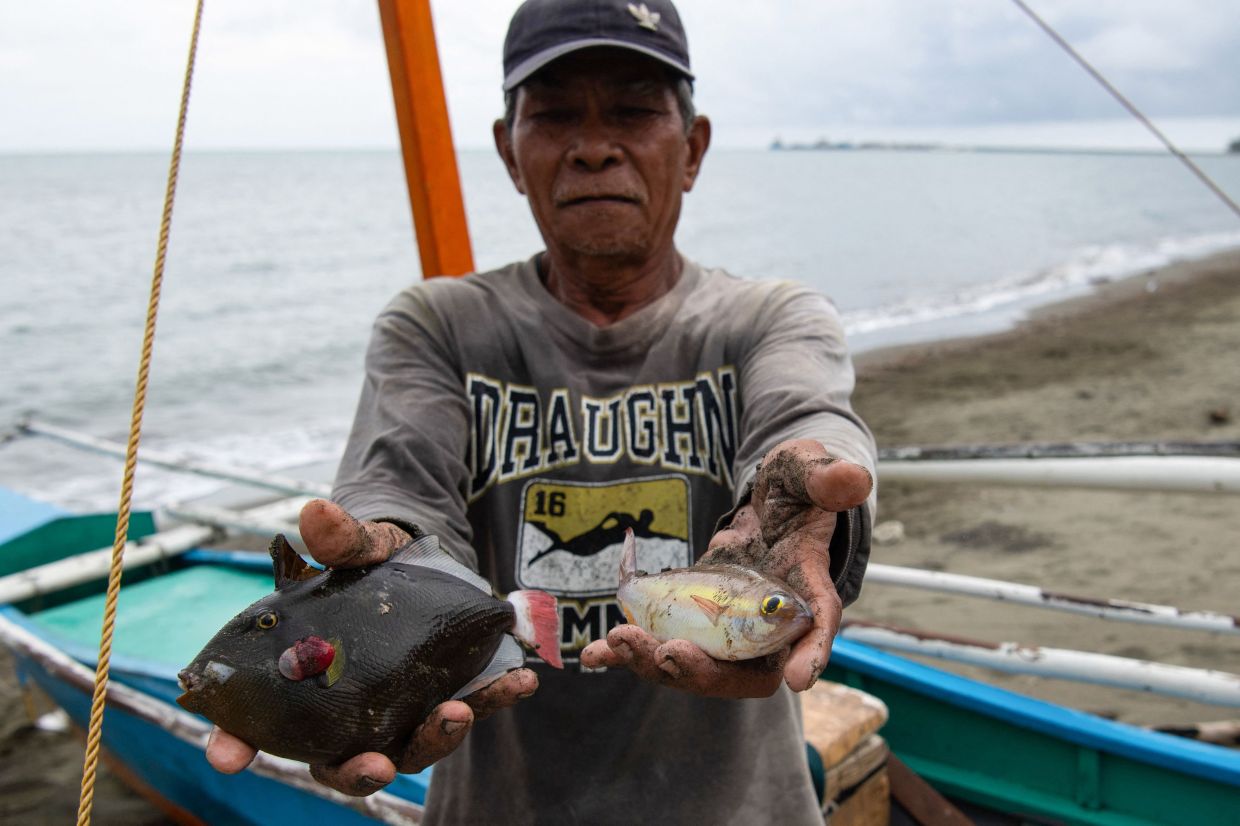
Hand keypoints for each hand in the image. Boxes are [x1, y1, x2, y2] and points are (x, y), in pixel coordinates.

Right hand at [204, 500, 539, 795]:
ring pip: (410, 748)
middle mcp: (345, 714)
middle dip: (359, 773)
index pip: (252, 728)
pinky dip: (496, 698)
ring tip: (459, 714)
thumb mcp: (358, 548)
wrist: (421, 559)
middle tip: (378, 767)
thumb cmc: (369, 565)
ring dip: (436, 740)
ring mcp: (399, 713)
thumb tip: (317, 513)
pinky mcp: (447, 697)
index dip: (233, 744)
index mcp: (300, 684)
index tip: (226, 756)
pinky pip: (472, 707)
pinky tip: (522, 680)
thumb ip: (340, 540)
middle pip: (341, 763)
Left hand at [581, 440, 871, 695]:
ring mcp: (727, 629)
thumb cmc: (798, 487)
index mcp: (808, 594)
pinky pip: (662, 646)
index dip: (810, 654)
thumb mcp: (812, 474)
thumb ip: (828, 479)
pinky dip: (629, 653)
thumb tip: (853, 479)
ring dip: (655, 662)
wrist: (772, 501)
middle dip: (702, 669)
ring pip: (696, 665)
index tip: (796, 677)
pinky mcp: (692, 621)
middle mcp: (767, 627)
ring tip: (617, 644)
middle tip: (668, 653)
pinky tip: (594, 653)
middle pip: (742, 670)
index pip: (816, 630)